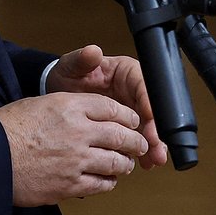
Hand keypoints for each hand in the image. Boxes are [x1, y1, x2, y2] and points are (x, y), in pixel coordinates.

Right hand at [0, 92, 147, 205]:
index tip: (132, 121)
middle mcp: (78, 131)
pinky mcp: (71, 184)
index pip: (111, 108)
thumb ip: (68, 107)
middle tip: (139, 143)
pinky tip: (107, 179)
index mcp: (69, 106)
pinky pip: (102, 184)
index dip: (127, 116)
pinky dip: (109, 182)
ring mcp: (77, 159)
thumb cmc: (8, 129)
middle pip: (121, 136)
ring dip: (125, 163)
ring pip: (116, 162)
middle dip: (135, 141)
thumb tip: (87, 113)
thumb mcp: (39, 103)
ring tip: (125, 163)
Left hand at [46, 45, 167, 169]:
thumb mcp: (72, 66)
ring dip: (152, 144)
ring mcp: (132, 110)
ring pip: (149, 127)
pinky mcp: (127, 126)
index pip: (144, 85)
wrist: (59, 94)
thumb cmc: (68, 76)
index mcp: (126, 72)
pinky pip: (139, 139)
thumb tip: (93, 51)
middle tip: (156, 147)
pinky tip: (143, 163)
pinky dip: (142, 151)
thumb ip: (83, 59)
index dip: (149, 102)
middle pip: (152, 110)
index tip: (150, 118)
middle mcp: (134, 91)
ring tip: (153, 160)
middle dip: (155, 129)